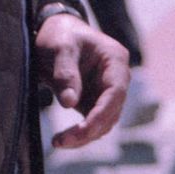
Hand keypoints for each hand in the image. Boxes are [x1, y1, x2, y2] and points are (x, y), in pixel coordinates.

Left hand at [34, 14, 129, 148]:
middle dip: (90, 130)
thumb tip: (69, 104)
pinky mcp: (95, 100)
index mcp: (115, 60)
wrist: (57, 31)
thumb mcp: (59, 48)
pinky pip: (94, 122)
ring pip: (105, 121)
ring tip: (59, 142)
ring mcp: (107, 91)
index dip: (101, 114)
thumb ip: (65, 74)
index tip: (83, 130)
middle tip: (61, 141)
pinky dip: (82, 133)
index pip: (115, 93)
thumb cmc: (60, 35)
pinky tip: (64, 139)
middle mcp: (117, 78)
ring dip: (86, 135)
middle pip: (112, 111)